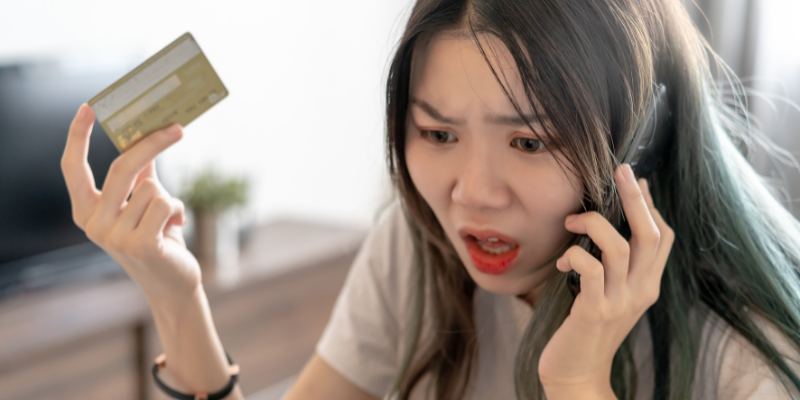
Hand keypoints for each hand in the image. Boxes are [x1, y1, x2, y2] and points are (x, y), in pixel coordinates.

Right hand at [61, 104, 200, 302]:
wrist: (173, 282)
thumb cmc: (157, 237)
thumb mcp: (142, 202)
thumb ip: (139, 172)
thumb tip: (145, 132)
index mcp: (86, 211)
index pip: (72, 168)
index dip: (77, 136)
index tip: (89, 106)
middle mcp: (94, 224)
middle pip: (122, 166)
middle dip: (153, 144)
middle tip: (177, 128)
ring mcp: (114, 237)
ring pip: (152, 187)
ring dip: (168, 198)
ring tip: (167, 220)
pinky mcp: (140, 245)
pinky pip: (165, 203)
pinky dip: (177, 211)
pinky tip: (175, 228)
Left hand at [538, 164, 674, 397]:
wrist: (577, 374)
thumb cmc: (585, 329)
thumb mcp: (608, 294)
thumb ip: (613, 267)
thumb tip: (605, 226)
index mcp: (647, 285)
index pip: (662, 237)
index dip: (651, 206)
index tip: (636, 181)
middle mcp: (640, 292)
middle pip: (650, 234)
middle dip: (636, 198)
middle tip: (621, 169)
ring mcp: (619, 302)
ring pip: (620, 248)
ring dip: (595, 225)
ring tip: (572, 222)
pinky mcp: (595, 312)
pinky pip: (591, 271)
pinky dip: (576, 256)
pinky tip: (563, 260)